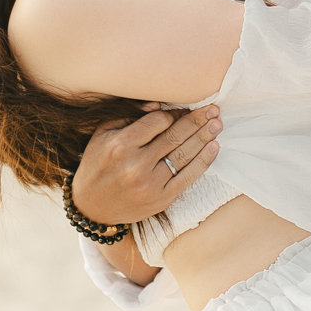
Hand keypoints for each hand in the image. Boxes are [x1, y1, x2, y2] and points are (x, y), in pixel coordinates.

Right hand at [71, 104, 220, 225]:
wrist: (93, 207)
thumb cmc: (98, 163)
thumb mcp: (104, 134)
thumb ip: (129, 115)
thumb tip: (158, 104)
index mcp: (120, 146)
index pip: (158, 122)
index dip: (173, 114)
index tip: (181, 110)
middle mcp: (136, 165)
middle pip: (175, 137)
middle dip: (197, 120)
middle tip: (214, 109)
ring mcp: (151, 184)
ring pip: (185, 155)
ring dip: (204, 137)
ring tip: (217, 123)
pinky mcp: (162, 199)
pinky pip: (188, 177)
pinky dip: (203, 161)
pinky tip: (214, 147)